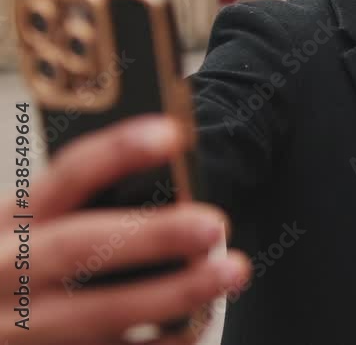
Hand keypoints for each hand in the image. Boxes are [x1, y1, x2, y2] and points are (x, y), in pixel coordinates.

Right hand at [0, 116, 249, 344]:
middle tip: (214, 223)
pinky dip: (162, 343)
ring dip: (175, 294)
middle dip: (152, 236)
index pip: (64, 178)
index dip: (117, 154)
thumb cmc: (14, 267)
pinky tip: (200, 325)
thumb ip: (79, 210)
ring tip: (231, 271)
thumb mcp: (24, 229)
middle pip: (81, 249)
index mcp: (9, 222)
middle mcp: (7, 272)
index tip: (172, 133)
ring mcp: (22, 329)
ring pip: (102, 313)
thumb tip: (174, 189)